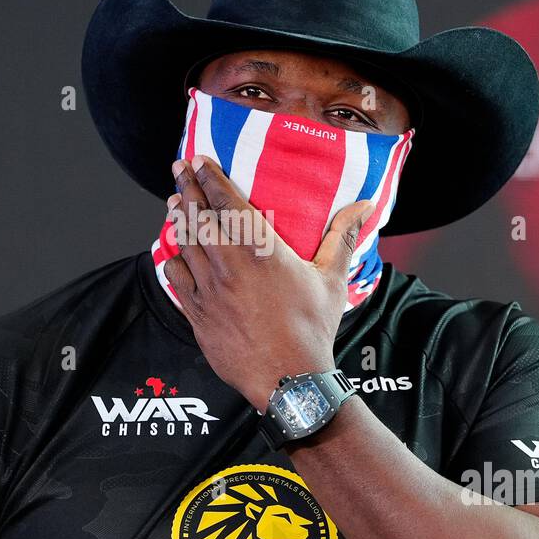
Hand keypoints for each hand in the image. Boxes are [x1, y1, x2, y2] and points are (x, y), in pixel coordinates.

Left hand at [162, 154, 374, 409]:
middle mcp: (229, 263)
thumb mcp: (332, 279)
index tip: (198, 159)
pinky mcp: (197, 313)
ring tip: (174, 201)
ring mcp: (209, 289)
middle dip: (186, 187)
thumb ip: (342, 237)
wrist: (287, 378)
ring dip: (178, 218)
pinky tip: (173, 253)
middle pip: (199, 216)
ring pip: (185, 243)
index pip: (227, 202)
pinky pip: (177, 278)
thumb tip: (364, 205)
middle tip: (177, 168)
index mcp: (261, 249)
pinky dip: (173, 260)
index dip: (210, 177)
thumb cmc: (312, 329)